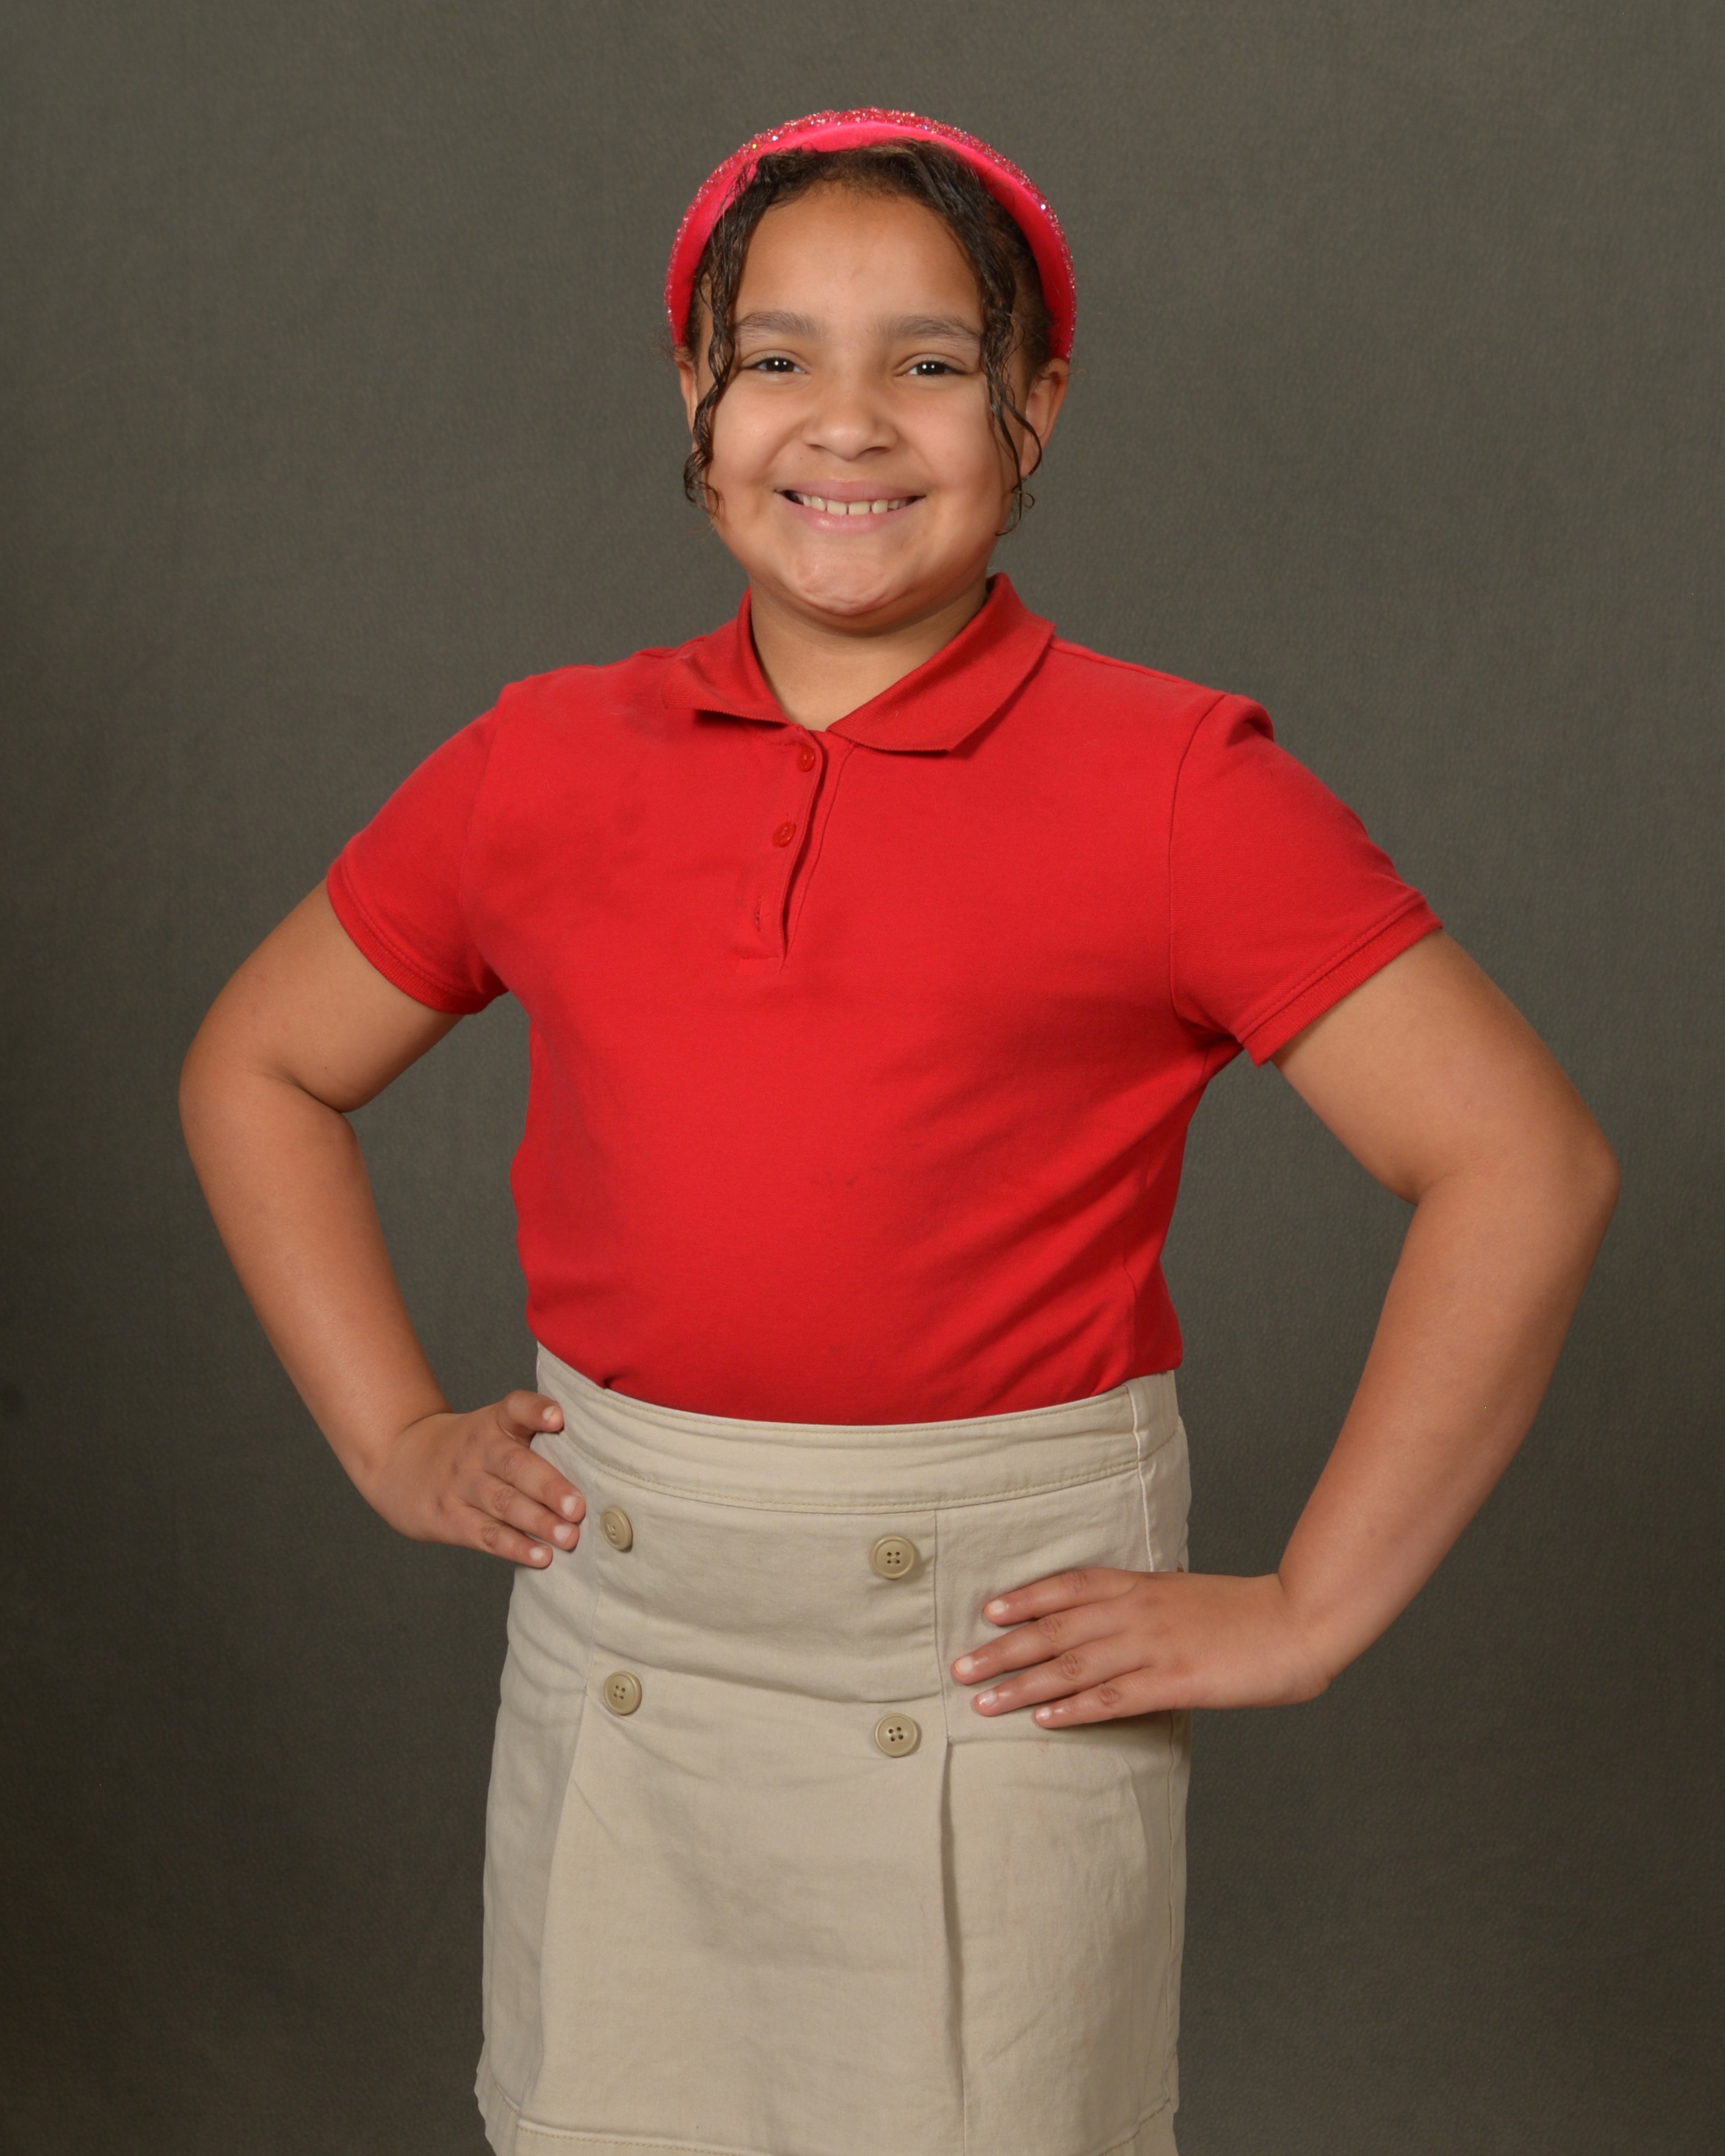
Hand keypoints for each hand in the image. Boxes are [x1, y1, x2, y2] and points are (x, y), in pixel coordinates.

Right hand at [359, 1391, 585, 1566]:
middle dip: (549, 1487)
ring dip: (539, 1522)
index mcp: (494, 1423)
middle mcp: (478, 1451)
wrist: (400, 1463)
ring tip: (569, 1537)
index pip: (516, 1408)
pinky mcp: (451, 1518)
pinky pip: (486, 1534)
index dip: (536, 1410)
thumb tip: (599, 1459)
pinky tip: (541, 1556)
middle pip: (516, 1466)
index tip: (558, 1417)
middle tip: (578, 1507)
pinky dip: (515, 1546)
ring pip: (504, 1504)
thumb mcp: (492, 1427)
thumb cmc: (469, 1448)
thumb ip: (534, 1434)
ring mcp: (462, 1485)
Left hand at [950, 1568, 1332, 1724]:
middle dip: (1003, 1649)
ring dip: (1023, 1684)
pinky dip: (1074, 1708)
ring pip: (1073, 1666)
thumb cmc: (1243, 1611)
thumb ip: (1146, 1602)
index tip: (986, 1611)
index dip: (1025, 1598)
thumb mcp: (1185, 1594)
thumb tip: (1113, 1611)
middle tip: (959, 1666)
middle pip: (1056, 1629)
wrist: (1297, 1621)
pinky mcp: (1173, 1682)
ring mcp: (1153, 1647)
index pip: (1069, 1586)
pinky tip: (1044, 1718)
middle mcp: (1136, 1612)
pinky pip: (1113, 1697)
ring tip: (983, 1700)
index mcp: (1141, 1585)